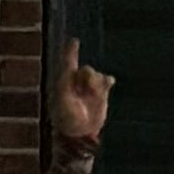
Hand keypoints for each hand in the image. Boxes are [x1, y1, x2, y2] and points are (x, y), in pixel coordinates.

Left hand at [47, 37, 111, 158]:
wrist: (78, 133)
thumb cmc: (65, 117)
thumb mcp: (62, 98)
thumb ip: (67, 82)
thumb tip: (75, 69)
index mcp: (64, 82)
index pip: (68, 63)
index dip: (71, 51)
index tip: (74, 40)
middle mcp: (77, 83)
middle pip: (86, 70)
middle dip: (88, 77)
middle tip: (88, 90)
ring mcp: (89, 89)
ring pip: (97, 76)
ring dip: (96, 83)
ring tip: (93, 96)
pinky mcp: (100, 95)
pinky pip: (105, 81)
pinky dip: (107, 80)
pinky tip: (110, 81)